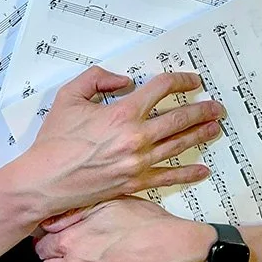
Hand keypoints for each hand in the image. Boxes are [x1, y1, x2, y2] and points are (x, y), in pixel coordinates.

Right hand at [28, 66, 223, 217]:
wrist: (45, 180)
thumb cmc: (55, 139)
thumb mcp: (70, 96)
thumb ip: (97, 78)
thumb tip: (123, 80)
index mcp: (122, 113)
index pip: (161, 89)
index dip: (181, 80)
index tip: (192, 80)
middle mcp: (136, 137)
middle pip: (178, 118)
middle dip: (201, 110)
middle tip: (216, 105)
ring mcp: (138, 162)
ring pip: (178, 145)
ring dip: (200, 135)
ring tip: (215, 128)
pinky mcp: (134, 183)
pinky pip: (168, 177)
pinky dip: (187, 173)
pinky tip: (202, 169)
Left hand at [36, 197, 215, 261]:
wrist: (170, 250)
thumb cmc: (144, 224)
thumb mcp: (108, 202)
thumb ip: (74, 212)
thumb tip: (51, 221)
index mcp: (72, 242)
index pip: (41, 246)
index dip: (48, 238)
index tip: (57, 234)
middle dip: (56, 256)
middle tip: (72, 244)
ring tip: (82, 260)